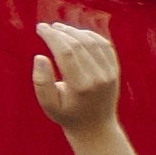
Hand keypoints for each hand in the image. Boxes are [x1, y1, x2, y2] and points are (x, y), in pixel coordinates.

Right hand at [36, 17, 124, 139]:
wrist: (96, 128)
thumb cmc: (67, 115)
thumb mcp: (48, 105)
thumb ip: (41, 82)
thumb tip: (40, 57)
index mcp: (81, 86)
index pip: (66, 52)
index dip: (52, 36)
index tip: (40, 28)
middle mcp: (98, 78)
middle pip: (78, 44)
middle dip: (60, 32)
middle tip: (46, 27)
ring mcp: (110, 73)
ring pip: (92, 42)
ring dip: (74, 31)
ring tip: (59, 28)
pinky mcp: (115, 71)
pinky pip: (105, 46)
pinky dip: (91, 36)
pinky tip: (77, 34)